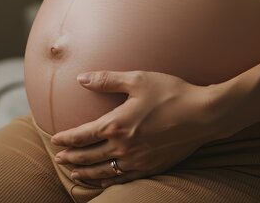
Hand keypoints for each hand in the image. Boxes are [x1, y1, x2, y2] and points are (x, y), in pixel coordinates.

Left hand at [50, 70, 229, 187]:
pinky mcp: (151, 167)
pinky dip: (107, 180)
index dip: (66, 138)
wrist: (204, 115)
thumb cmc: (171, 93)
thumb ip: (107, 80)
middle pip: (88, 156)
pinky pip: (122, 178)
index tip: (55, 139)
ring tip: (74, 172)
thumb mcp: (138, 79)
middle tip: (58, 157)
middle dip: (71, 157)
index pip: (82, 135)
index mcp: (117, 124)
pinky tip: (103, 179)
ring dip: (85, 172)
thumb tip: (81, 78)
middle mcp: (123, 146)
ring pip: (103, 171)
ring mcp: (137, 160)